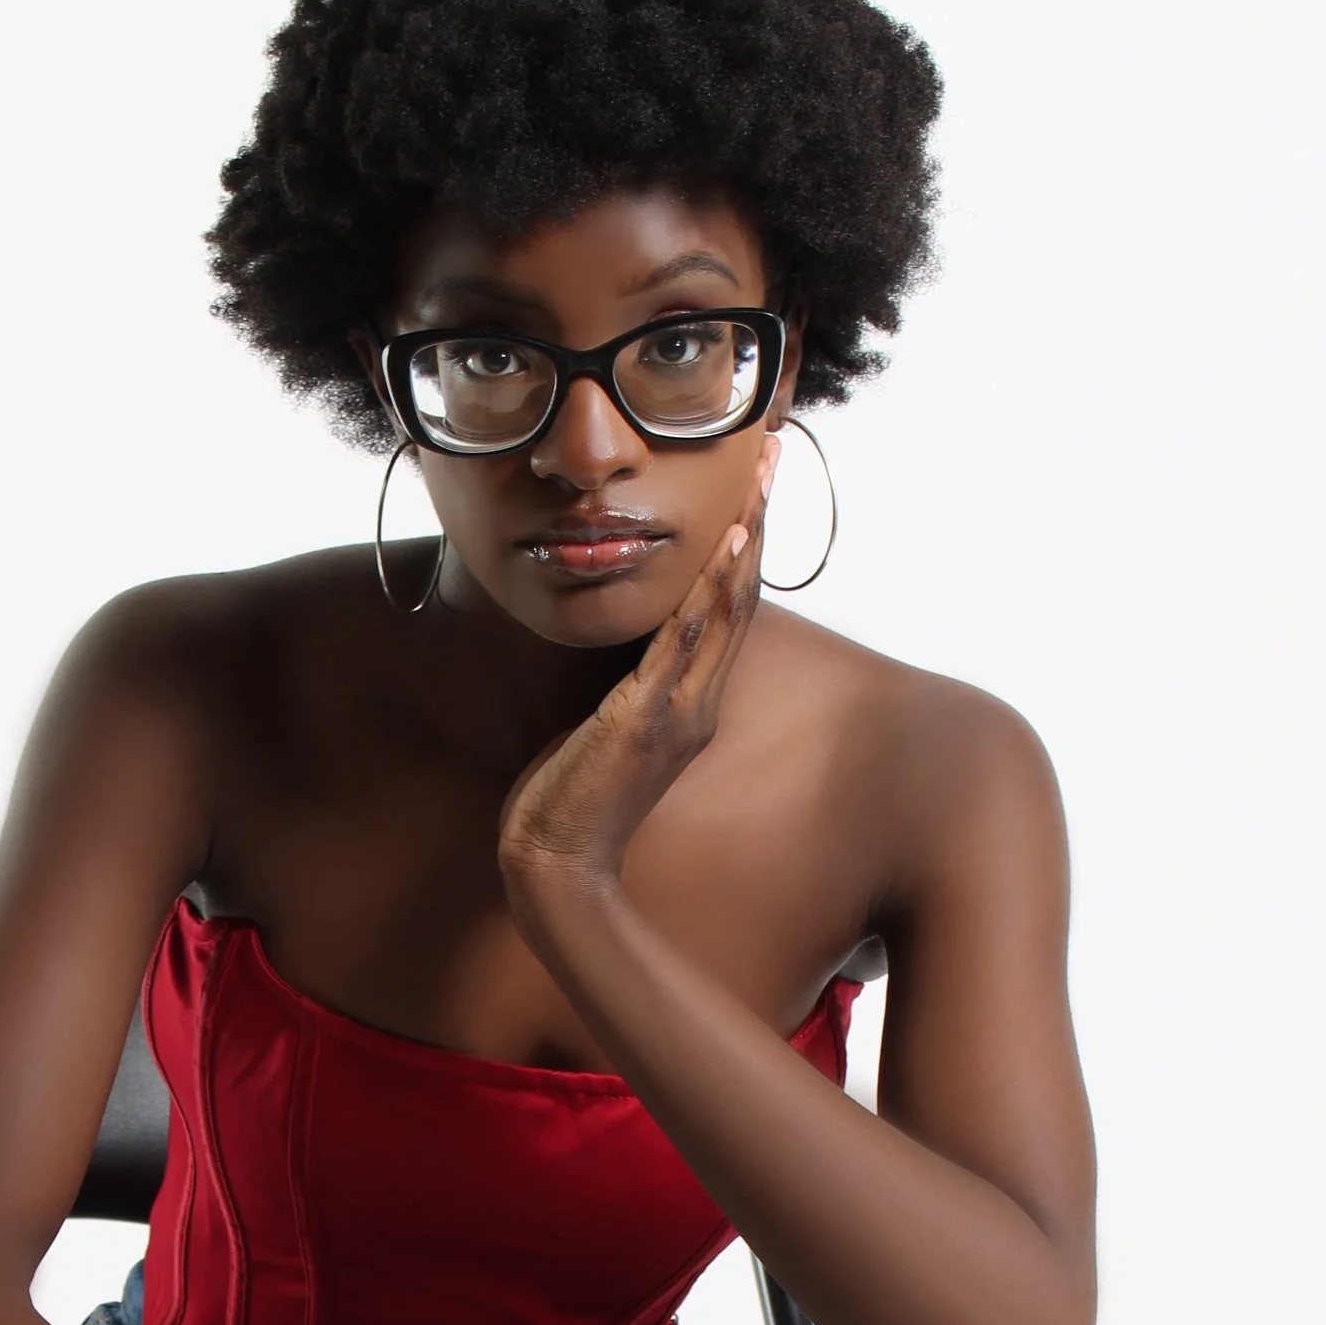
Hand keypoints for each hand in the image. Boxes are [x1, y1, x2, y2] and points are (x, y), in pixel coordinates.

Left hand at [498, 437, 777, 896]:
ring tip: (758, 484)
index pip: (726, 615)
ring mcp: (676, 711)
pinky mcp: (645, 718)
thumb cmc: (568, 807)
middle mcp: (697, 704)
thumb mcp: (603, 735)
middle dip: (756, 523)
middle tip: (770, 457)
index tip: (752, 494)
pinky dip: (707, 592)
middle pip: (740, 599)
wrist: (555, 867)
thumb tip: (612, 662)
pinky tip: (725, 548)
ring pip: (723, 612)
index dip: (743, 551)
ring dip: (742, 541)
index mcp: (690, 707)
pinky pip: (683, 642)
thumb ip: (621, 695)